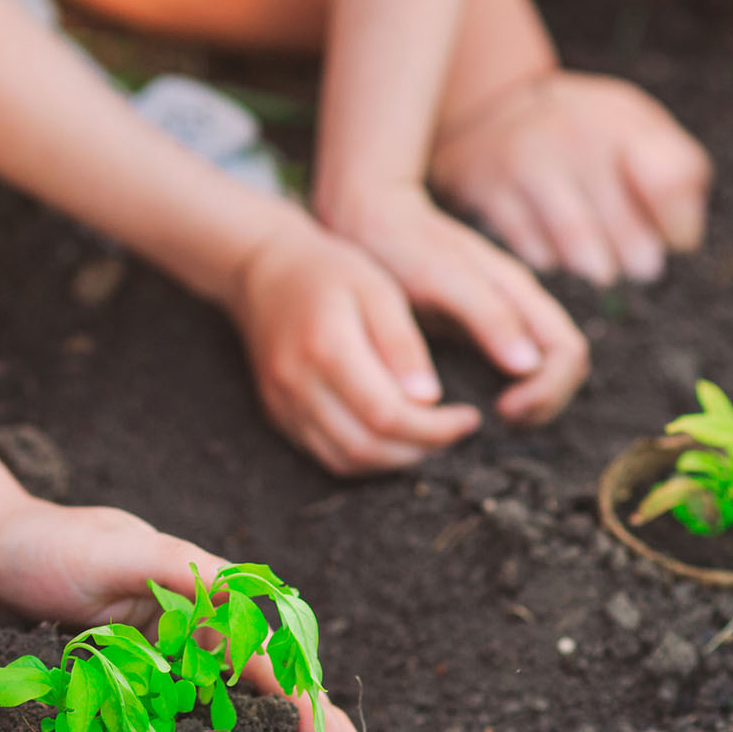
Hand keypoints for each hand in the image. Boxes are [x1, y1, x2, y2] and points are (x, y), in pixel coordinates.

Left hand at [0, 497, 373, 731]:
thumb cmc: (49, 546)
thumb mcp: (112, 552)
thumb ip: (172, 568)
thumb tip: (237, 589)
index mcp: (202, 591)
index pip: (268, 649)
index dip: (306, 695)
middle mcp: (191, 623)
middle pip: (262, 680)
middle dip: (307, 721)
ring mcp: (162, 652)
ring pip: (227, 701)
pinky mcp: (131, 673)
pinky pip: (176, 712)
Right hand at [227, 219, 481, 474]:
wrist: (264, 271)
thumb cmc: (330, 272)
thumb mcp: (379, 290)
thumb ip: (403, 344)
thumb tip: (430, 398)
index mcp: (325, 348)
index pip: (387, 414)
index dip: (434, 429)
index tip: (468, 418)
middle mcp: (297, 384)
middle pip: (366, 447)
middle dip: (421, 449)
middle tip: (454, 431)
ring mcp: (283, 404)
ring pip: (347, 460)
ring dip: (395, 459)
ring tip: (429, 436)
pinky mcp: (279, 415)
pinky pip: (327, 455)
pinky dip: (367, 457)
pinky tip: (394, 437)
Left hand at [319, 184, 589, 425]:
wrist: (365, 222)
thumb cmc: (404, 246)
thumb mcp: (445, 278)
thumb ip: (489, 316)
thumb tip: (529, 366)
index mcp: (520, 293)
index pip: (568, 353)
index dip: (548, 389)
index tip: (504, 408)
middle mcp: (518, 308)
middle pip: (563, 367)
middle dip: (543, 402)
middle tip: (498, 418)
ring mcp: (499, 321)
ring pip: (539, 373)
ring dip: (526, 403)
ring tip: (486, 417)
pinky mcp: (474, 333)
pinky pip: (507, 373)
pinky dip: (501, 396)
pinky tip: (467, 405)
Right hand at [430, 71, 711, 287]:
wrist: (495, 106)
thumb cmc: (587, 132)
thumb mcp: (639, 129)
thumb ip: (679, 173)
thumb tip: (684, 239)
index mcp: (624, 121)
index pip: (669, 182)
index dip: (678, 224)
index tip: (673, 237)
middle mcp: (575, 136)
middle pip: (629, 236)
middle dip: (638, 260)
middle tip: (636, 263)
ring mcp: (529, 163)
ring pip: (582, 253)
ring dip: (598, 267)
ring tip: (600, 264)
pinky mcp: (490, 191)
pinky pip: (536, 254)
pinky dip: (551, 260)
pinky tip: (554, 247)